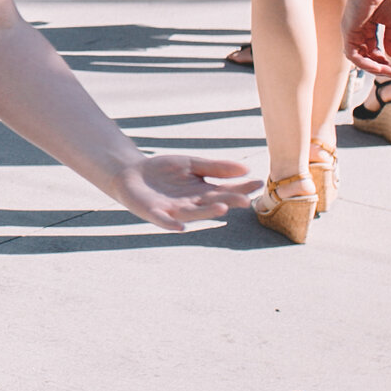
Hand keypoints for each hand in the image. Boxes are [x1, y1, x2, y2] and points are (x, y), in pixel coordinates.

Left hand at [108, 152, 258, 229]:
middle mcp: (192, 204)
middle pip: (213, 202)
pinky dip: (171, 225)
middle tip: (245, 200)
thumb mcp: (191, 164)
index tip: (258, 183)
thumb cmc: (164, 170)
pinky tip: (180, 227)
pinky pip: (164, 221)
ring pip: (193, 213)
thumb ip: (215, 167)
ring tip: (222, 208)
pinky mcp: (155, 213)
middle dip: (229, 201)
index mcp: (203, 192)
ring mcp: (174, 210)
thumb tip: (246, 169)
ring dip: (207, 213)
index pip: (226, 190)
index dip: (241, 188)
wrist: (132, 173)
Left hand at [343, 0, 390, 76]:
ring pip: (357, 57)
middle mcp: (356, 29)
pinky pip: (352, 53)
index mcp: (367, 25)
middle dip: (378, 66)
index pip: (372, 47)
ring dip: (372, 67)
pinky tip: (378, 66)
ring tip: (386, 71)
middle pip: (364, 54)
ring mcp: (350, 30)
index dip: (383, 59)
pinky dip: (364, 63)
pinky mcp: (347, 30)